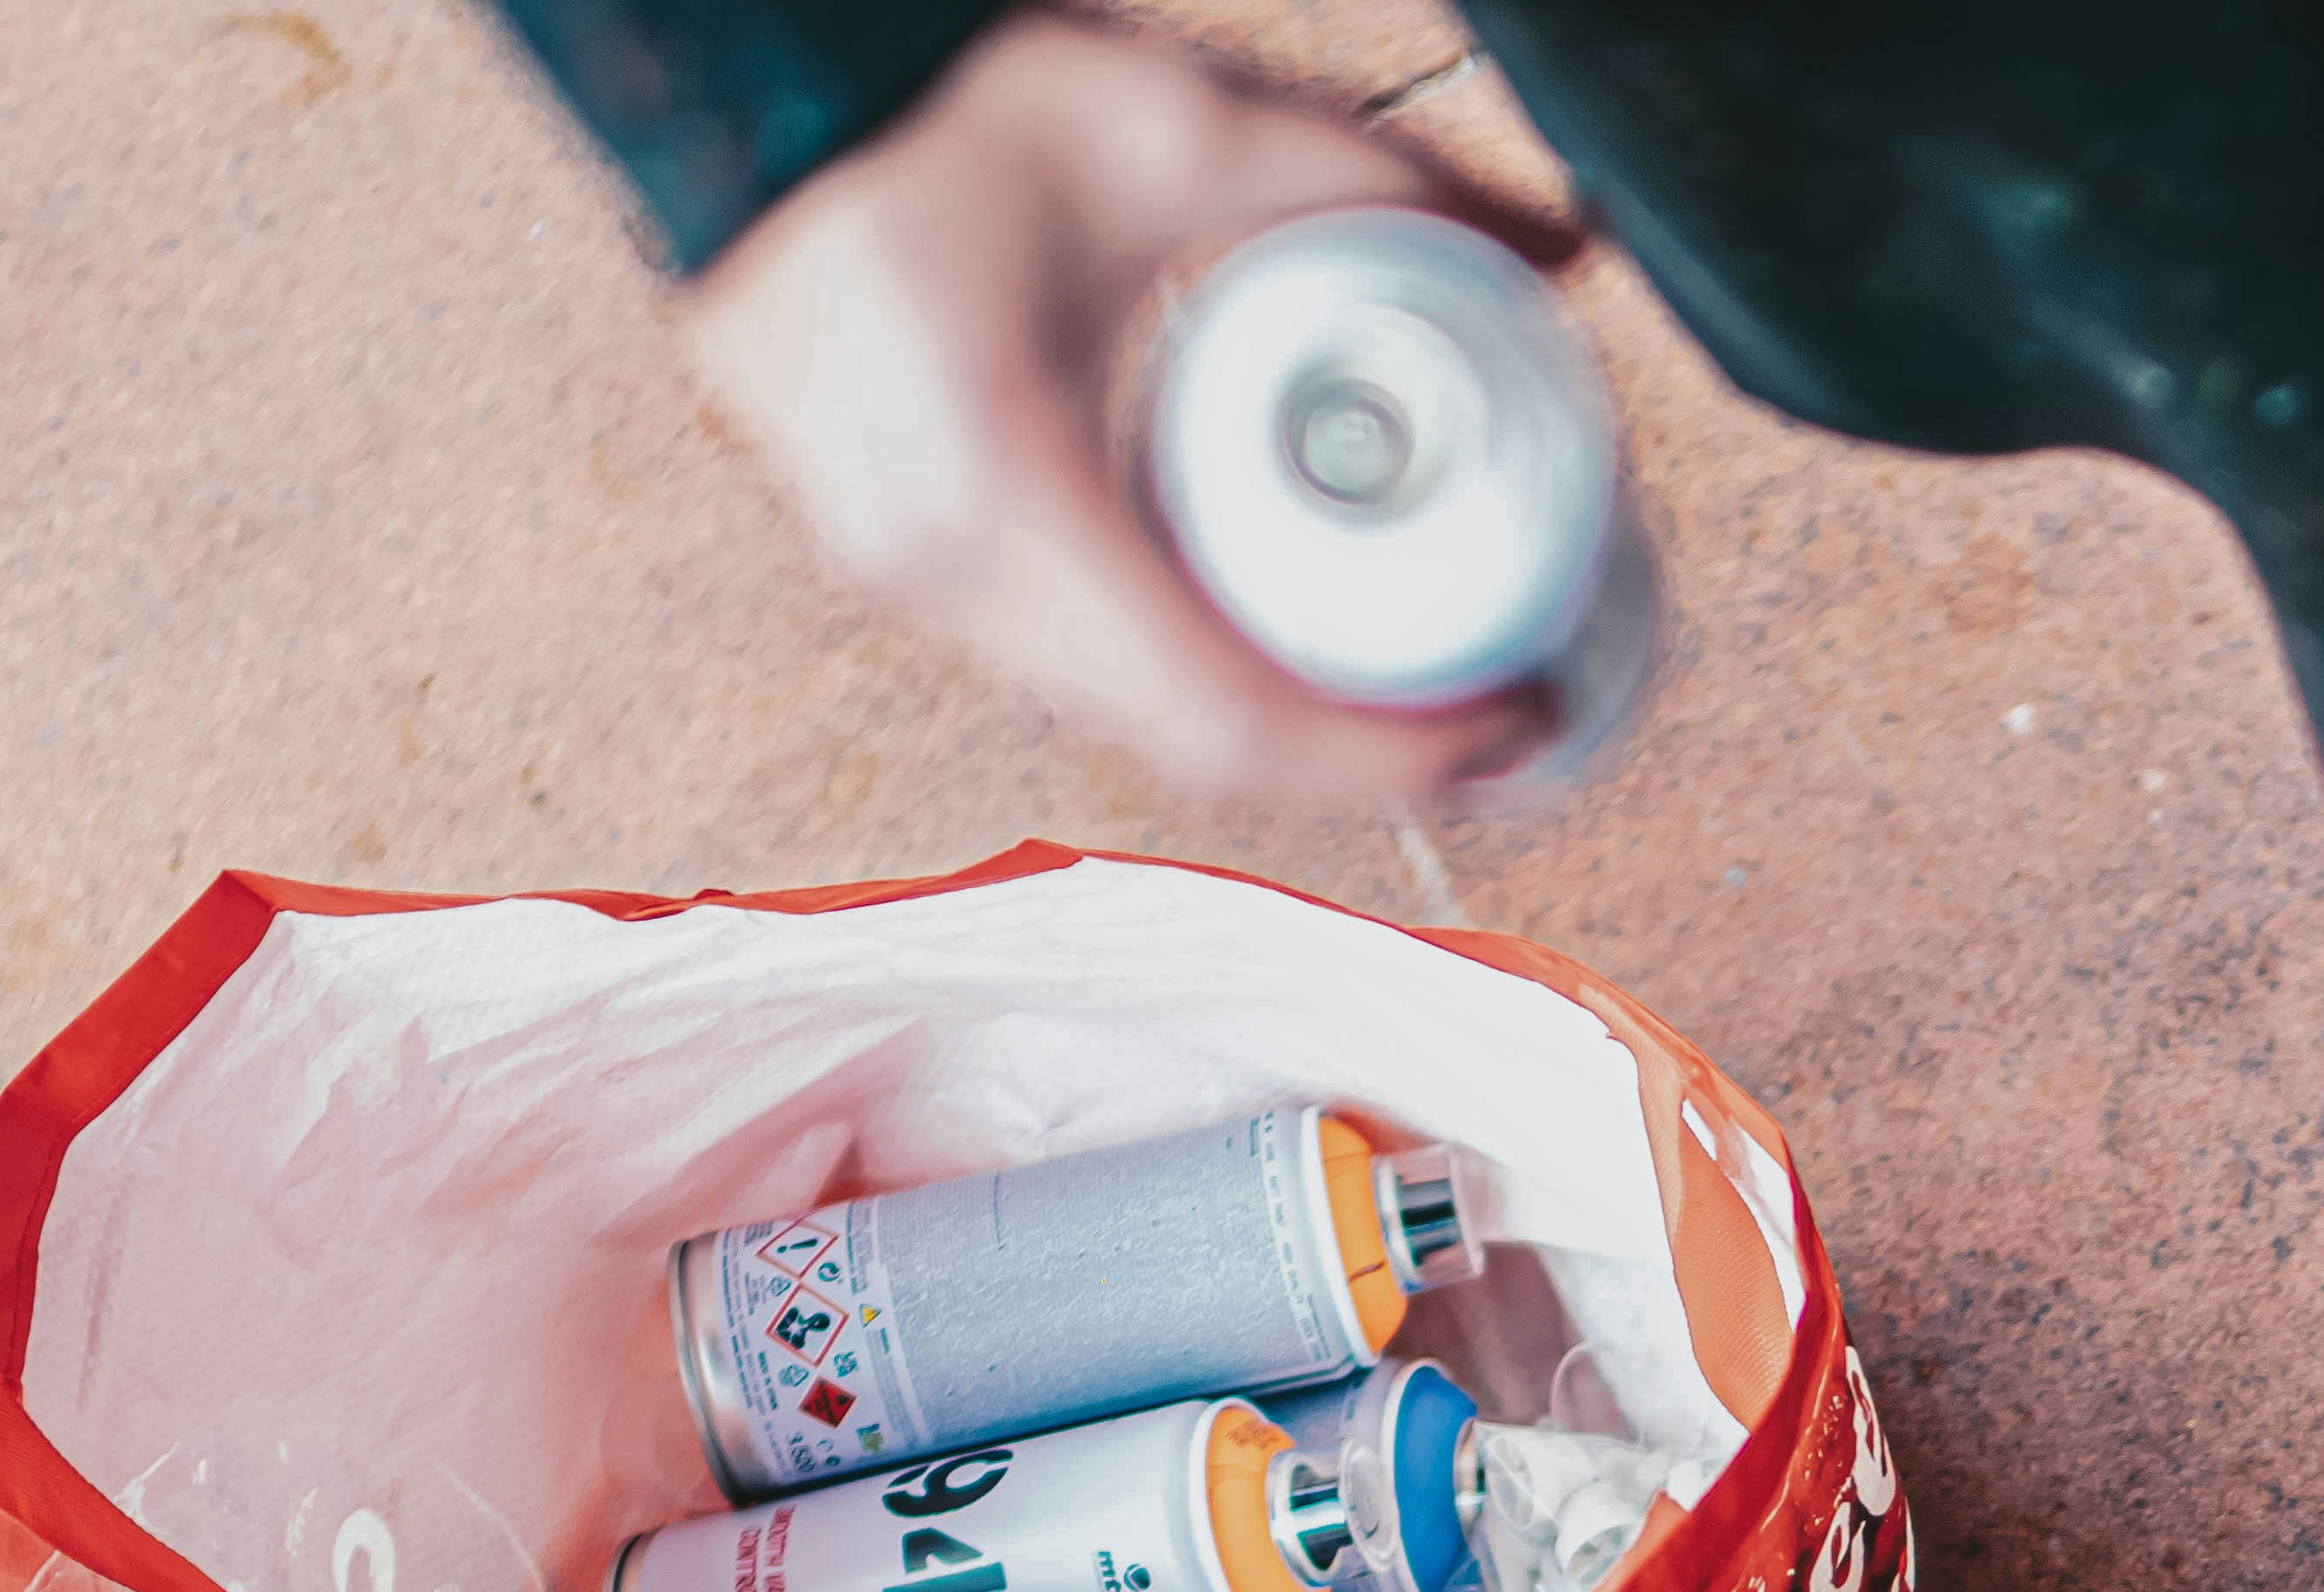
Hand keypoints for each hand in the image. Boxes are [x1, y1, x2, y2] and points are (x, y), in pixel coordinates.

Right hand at [687, 13, 1587, 810]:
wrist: (763, 95)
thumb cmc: (932, 107)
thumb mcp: (1186, 124)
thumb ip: (1385, 178)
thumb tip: (1560, 245)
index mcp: (997, 486)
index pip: (1218, 710)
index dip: (1381, 756)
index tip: (1504, 726)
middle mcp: (938, 571)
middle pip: (1190, 747)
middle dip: (1362, 763)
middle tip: (1504, 726)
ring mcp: (909, 584)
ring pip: (1135, 723)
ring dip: (1288, 731)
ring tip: (1430, 700)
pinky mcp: (915, 570)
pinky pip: (1088, 671)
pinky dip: (1207, 677)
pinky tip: (1300, 650)